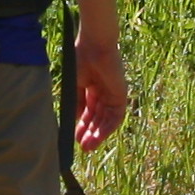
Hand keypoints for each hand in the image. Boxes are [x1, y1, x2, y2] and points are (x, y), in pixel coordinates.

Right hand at [69, 24, 127, 151]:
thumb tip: (74, 120)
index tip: (75, 138)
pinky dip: (107, 128)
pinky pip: (116, 117)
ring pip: (106, 120)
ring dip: (98, 134)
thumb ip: (76, 102)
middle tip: (82, 147)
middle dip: (90, 133)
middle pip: (97, 118)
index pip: (88, 111)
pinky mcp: (121, 96)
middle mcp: (103, 92)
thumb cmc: (81, 59)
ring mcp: (113, 94)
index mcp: (92, 87)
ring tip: (88, 146)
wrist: (94, 46)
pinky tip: (98, 137)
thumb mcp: (75, 85)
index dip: (82, 125)